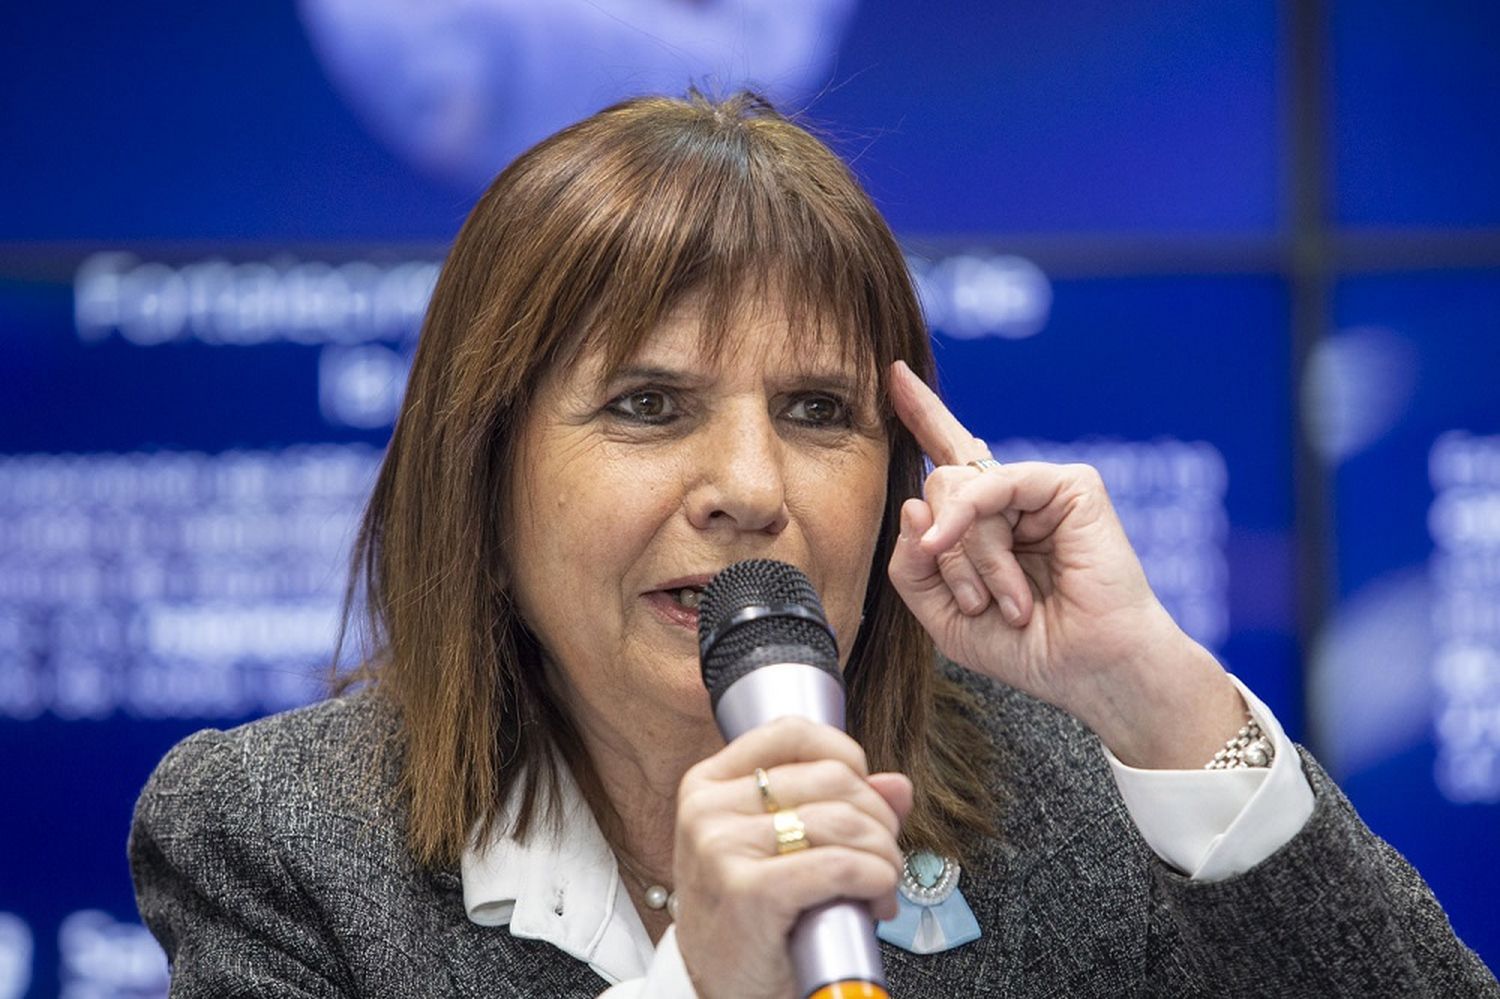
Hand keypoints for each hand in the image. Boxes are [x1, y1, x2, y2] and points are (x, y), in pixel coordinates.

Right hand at [672, 716, 912, 998]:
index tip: (864, 795)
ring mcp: (721, 848)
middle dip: (878, 818)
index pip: (793, 732)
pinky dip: (876, 879)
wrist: (721, 993)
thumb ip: (839, 808)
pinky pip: (839, 866)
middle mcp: (707, 808)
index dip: (846, 756)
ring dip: (884, 855)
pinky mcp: (747, 892)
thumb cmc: (752, 919)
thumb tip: (898, 784)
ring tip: (882, 886)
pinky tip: (877, 898)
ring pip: (842, 821)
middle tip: (884, 857)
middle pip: (830, 778)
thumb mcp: (784, 852)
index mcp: (708, 785)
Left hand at [885, 360, 1243, 767]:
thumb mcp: (943, 615)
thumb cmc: (1029, 648)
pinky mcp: (1071, 485)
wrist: (1091, 670)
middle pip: (938, 485)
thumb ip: (912, 567)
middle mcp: (1012, 497)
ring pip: (958, 490)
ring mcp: (1041, 488)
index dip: (923, 415)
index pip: (948, 457)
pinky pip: (993, 483)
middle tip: (978, 603)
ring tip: (1010, 602)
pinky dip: (974, 523)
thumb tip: (912, 505)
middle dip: (944, 554)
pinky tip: (972, 554)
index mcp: (986, 522)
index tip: (895, 375)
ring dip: (971, 560)